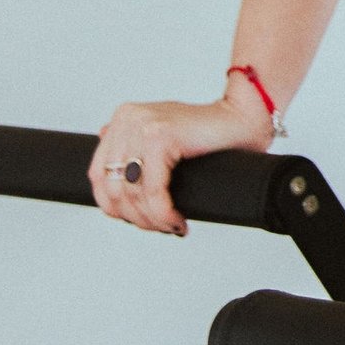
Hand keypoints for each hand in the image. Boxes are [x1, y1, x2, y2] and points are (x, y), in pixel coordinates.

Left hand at [87, 94, 267, 235]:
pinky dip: (163, 213)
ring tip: (172, 226)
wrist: (247, 116)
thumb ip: (137, 148)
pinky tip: (177, 221)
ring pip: (132, 192)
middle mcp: (128, 119)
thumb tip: (112, 172)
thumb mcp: (166, 140)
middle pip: (112, 187)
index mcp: (124, 119)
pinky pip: (153, 190)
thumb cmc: (214, 135)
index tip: (139, 220)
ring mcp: (141, 125)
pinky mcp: (160, 136)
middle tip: (161, 228)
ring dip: (152, 220)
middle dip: (136, 217)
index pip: (98, 174)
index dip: (114, 206)